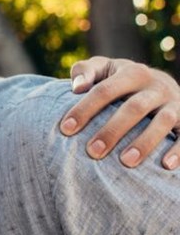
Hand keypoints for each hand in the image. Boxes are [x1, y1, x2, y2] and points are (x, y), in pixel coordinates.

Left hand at [61, 57, 179, 170]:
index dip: (85, 109)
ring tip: (125, 162)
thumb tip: (77, 87)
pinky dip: (178, 149)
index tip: (66, 129)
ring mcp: (174, 102)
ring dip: (145, 142)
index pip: (104, 90)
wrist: (161, 83)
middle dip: (113, 130)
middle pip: (134, 107)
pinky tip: (165, 166)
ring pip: (163, 121)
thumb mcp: (104, 69)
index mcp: (132, 73)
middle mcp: (156, 86)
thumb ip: (85, 71)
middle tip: (93, 152)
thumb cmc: (120, 80)